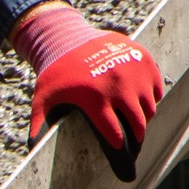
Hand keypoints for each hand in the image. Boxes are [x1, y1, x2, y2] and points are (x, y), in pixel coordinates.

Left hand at [30, 31, 163, 181]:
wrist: (67, 38)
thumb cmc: (56, 72)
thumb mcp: (44, 98)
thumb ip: (40, 124)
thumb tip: (32, 148)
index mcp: (96, 99)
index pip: (116, 134)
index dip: (118, 145)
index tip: (119, 151)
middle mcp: (118, 86)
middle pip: (138, 124)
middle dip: (136, 136)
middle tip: (132, 141)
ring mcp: (134, 73)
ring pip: (149, 108)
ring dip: (143, 116)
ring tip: (132, 118)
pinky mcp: (144, 60)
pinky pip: (156, 89)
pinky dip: (149, 97)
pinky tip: (136, 97)